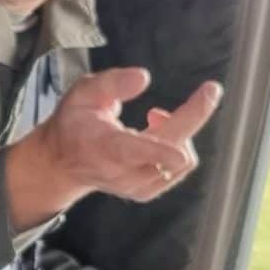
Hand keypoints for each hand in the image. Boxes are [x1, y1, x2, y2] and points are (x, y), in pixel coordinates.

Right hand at [6, 70, 222, 224]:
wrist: (62, 163)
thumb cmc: (74, 124)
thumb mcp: (82, 93)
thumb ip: (112, 82)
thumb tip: (143, 77)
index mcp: (103, 146)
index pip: (134, 151)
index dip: (161, 152)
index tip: (181, 150)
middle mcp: (121, 172)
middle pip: (173, 150)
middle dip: (195, 116)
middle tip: (208, 90)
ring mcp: (135, 187)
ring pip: (182, 161)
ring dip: (181, 132)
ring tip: (155, 117)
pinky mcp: (146, 192)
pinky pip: (179, 169)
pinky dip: (178, 147)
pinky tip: (156, 133)